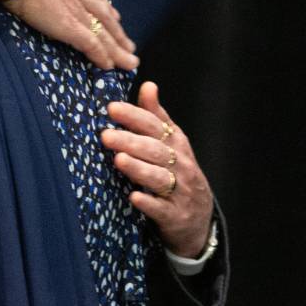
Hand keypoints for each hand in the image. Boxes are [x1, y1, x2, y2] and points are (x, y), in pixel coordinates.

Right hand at [0, 0, 138, 70]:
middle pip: (105, 16)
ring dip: (118, 50)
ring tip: (131, 62)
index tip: (116, 15)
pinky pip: (91, 44)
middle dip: (119, 33)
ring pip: (104, 34)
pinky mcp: (70, 26)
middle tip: (130, 46)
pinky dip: (101, 56)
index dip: (106, 7)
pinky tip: (109, 66)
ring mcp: (76, 11)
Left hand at [101, 81, 213, 256]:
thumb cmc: (179, 175)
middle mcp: (181, 166)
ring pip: (159, 178)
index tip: (112, 108)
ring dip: (139, 169)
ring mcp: (180, 192)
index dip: (135, 117)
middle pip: (155, 151)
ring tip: (119, 160)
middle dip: (131, 142)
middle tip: (105, 136)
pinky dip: (148, 203)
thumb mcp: (173, 145)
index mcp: (177, 145)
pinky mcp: (175, 216)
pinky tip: (133, 198)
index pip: (156, 126)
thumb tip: (148, 85)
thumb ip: (158, 117)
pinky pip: (162, 209)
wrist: (199, 220)